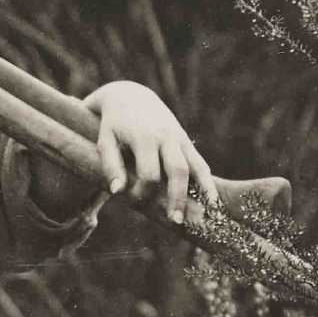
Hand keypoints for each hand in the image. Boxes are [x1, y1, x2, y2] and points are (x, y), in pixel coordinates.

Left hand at [85, 82, 215, 225]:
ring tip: (202, 216)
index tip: (133, 200)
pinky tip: (212, 200)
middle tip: (175, 220)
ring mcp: (178, 137)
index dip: (142, 191)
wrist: (130, 96)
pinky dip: (207, 180)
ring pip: (193, 167)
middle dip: (177, 197)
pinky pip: (200, 162)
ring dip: (199, 192)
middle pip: (177, 171)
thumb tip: (117, 191)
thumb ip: (110, 164)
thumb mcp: (105, 140)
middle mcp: (165, 136)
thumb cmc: (113, 123)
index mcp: (144, 137)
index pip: (149, 173)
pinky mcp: (185, 139)